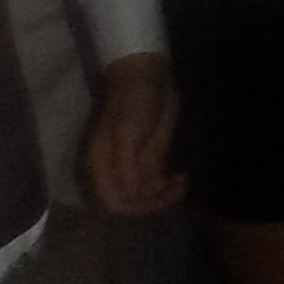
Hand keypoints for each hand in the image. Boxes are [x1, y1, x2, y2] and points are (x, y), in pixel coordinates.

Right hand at [81, 52, 184, 215]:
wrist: (147, 76)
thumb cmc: (133, 99)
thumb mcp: (127, 129)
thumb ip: (125, 162)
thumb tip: (130, 194)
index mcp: (101, 165)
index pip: (111, 202)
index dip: (133, 207)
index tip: (156, 196)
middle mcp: (115, 170)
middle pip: (131, 203)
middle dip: (153, 202)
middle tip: (175, 187)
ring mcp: (133, 166)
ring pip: (147, 196)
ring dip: (165, 195)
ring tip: (181, 181)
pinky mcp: (150, 159)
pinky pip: (158, 184)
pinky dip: (171, 186)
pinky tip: (182, 177)